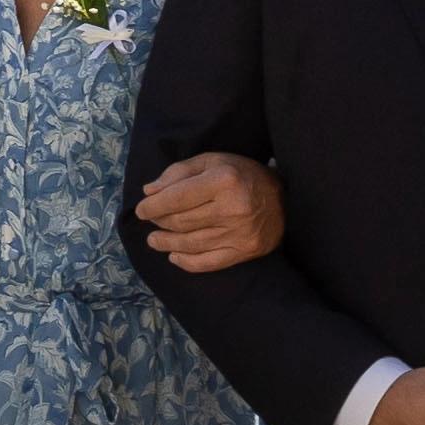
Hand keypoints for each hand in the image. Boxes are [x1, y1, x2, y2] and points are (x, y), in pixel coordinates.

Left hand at [133, 151, 285, 272]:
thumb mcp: (212, 161)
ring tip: (154, 240)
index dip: (153, 206)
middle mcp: (233, 208)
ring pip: (191, 243)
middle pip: (181, 222)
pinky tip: (174, 256)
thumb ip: (179, 173)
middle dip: (159, 222)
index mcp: (224, 180)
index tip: (140, 209)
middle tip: (150, 220)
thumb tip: (149, 192)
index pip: (176, 198)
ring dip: (166, 243)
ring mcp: (240, 233)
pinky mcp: (245, 251)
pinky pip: (208, 263)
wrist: (284, 197)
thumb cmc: (242, 174)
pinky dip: (186, 262)